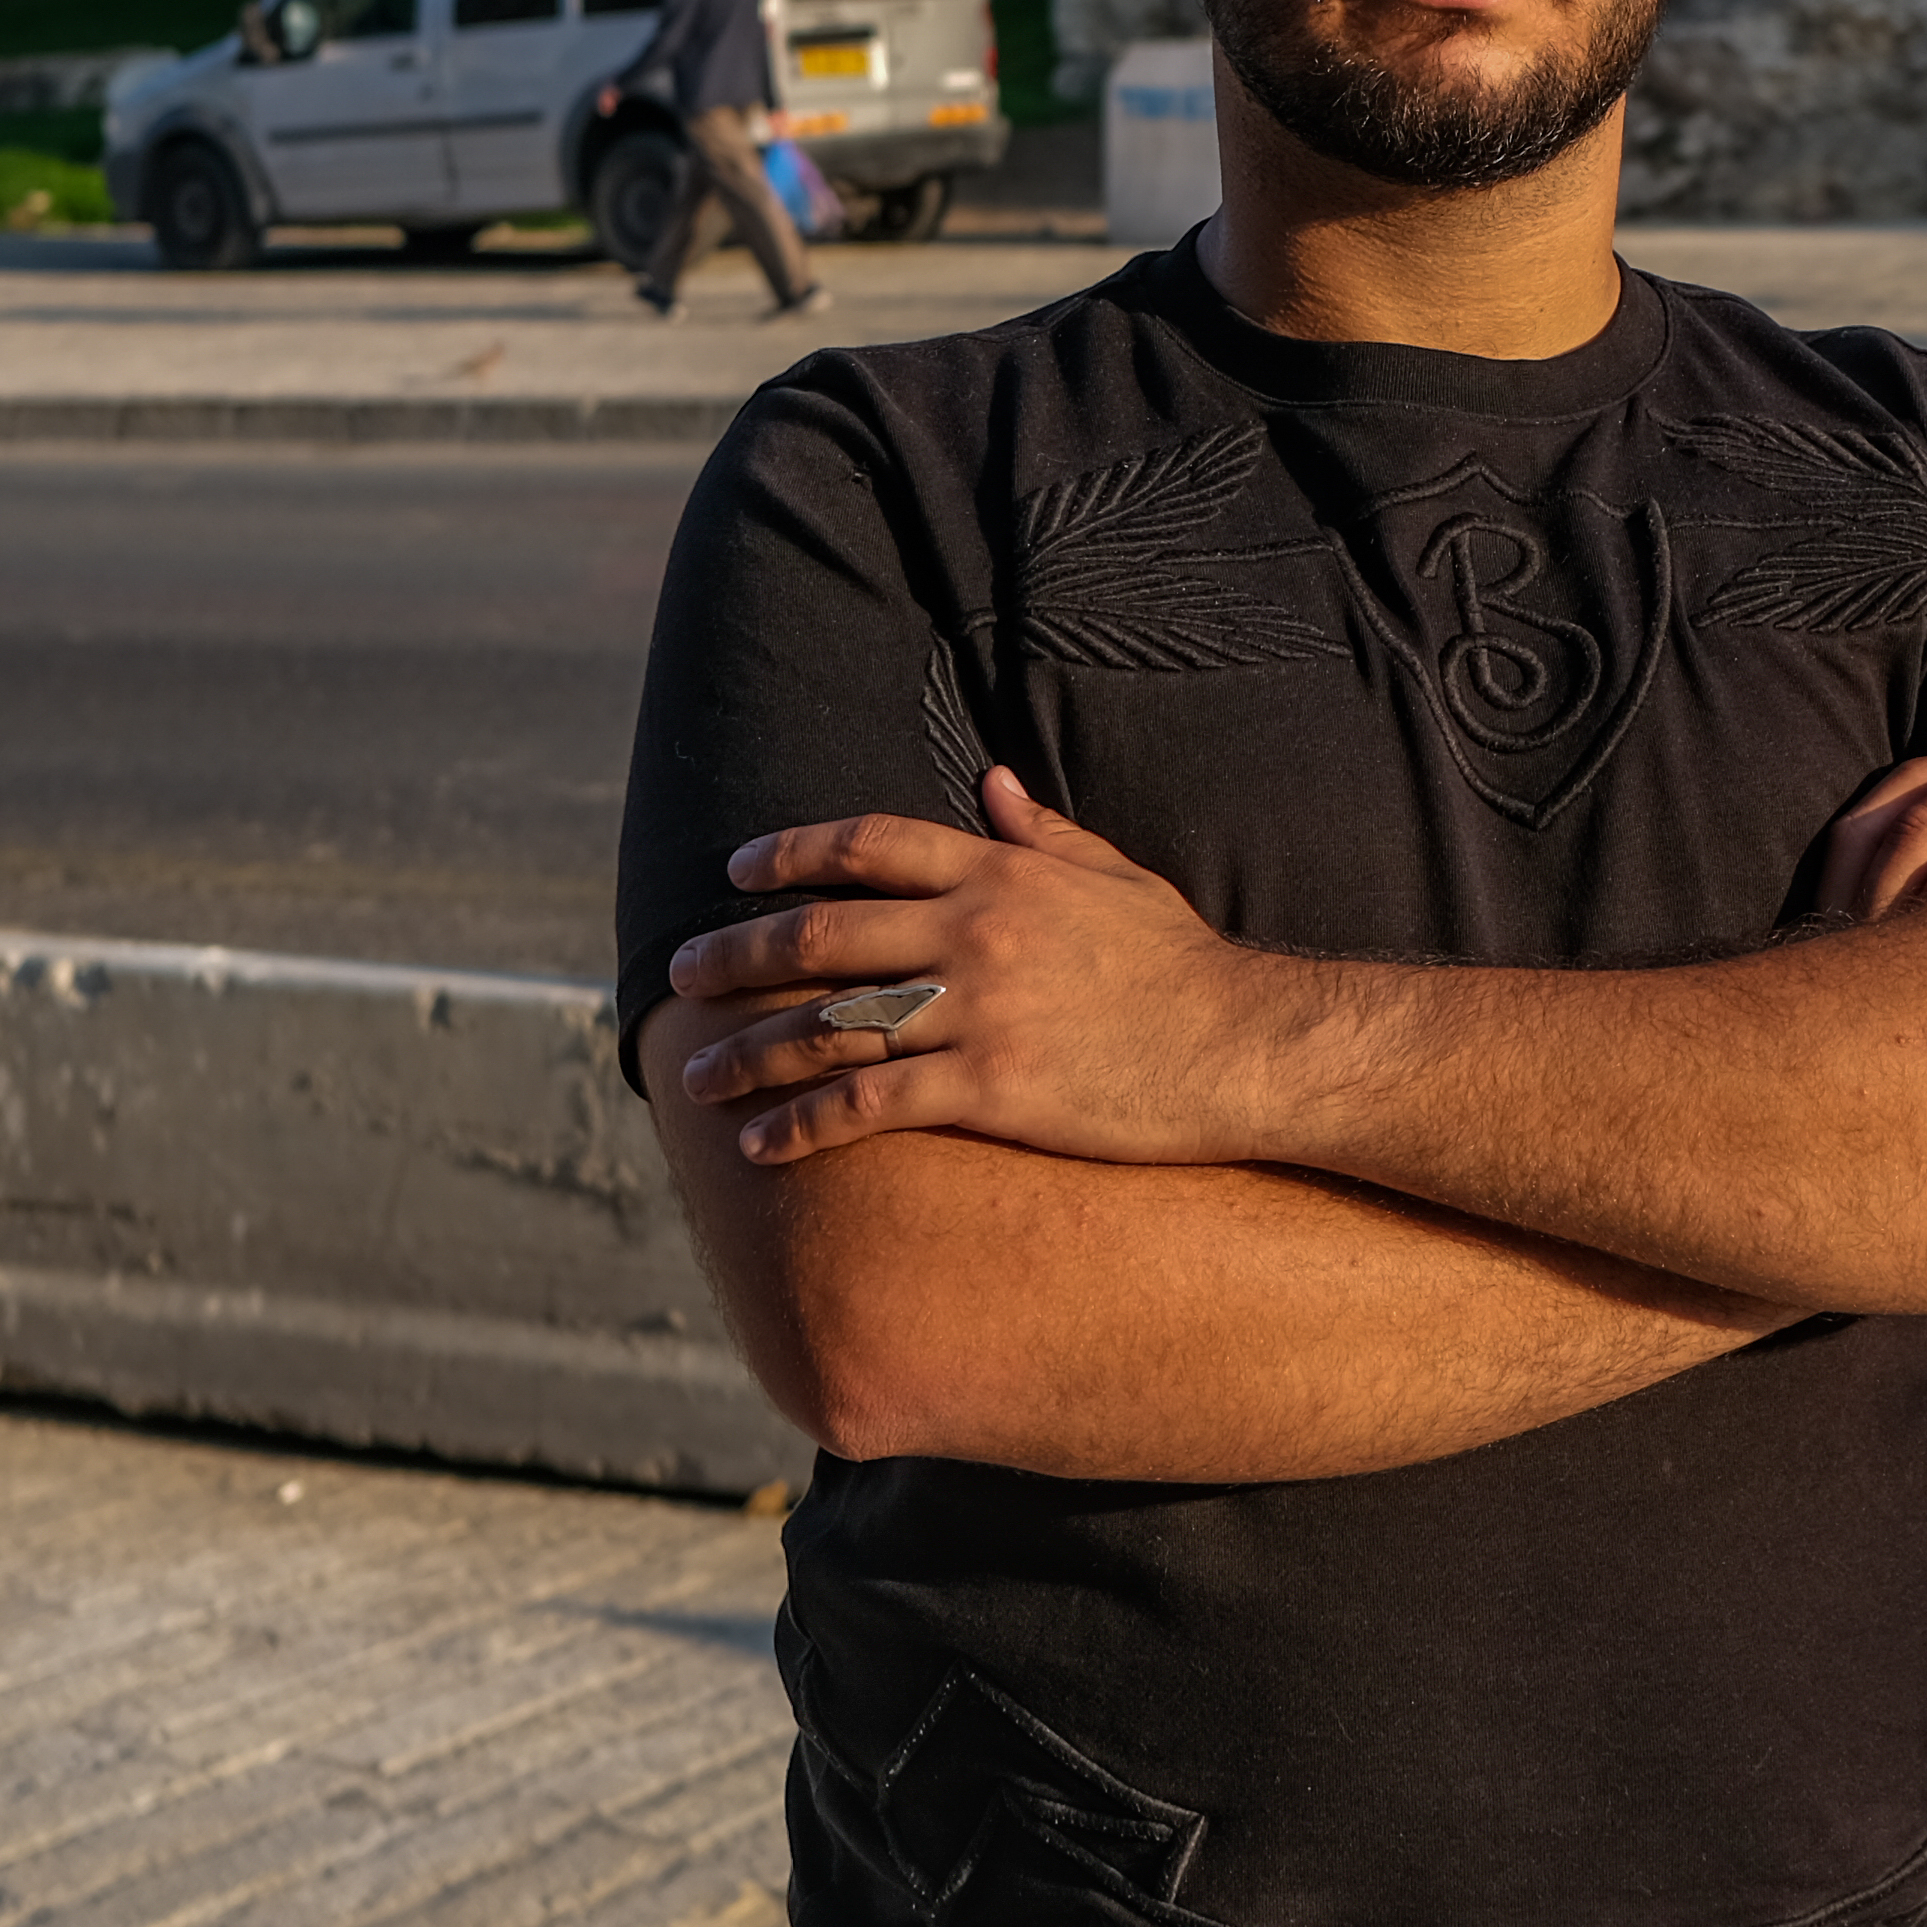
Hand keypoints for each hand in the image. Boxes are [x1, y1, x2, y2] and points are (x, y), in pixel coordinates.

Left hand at [669, 768, 1289, 1166]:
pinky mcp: (989, 1089)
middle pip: (824, 936)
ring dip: (750, 1052)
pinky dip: (802, 1125)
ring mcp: (978, 1012)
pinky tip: (758, 1145)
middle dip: (739, 955)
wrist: (1244, 1047)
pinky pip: (869, 1105)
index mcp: (1002, 872)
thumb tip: (992, 782)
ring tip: (697, 1075)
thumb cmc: (1184, 965)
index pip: (869, 847)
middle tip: (682, 975)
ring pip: (830, 1025)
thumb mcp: (1115, 878)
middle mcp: (976, 932)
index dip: (791, 854)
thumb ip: (1043, 831)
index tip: (737, 871)